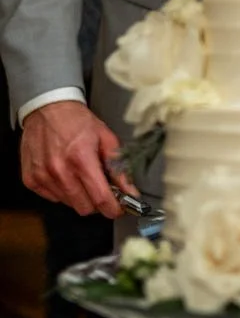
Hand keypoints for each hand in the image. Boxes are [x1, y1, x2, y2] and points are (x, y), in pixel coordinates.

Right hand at [21, 101, 129, 217]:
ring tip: (80, 175)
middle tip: (100, 189)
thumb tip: (130, 192)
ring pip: (68, 204)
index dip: (113, 209)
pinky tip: (65, 174)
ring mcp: (42, 176)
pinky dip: (61, 191)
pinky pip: (52, 198)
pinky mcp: (30, 179)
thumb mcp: (106, 139)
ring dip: (78, 196)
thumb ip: (119, 168)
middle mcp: (59, 170)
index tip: (118, 209)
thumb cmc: (77, 121)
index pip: (100, 198)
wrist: (47, 108)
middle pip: (84, 207)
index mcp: (81, 158)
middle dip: (97, 202)